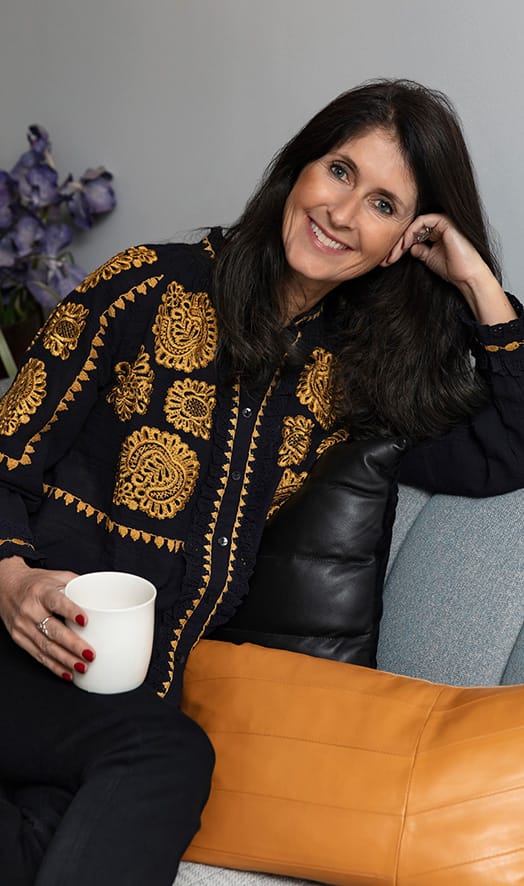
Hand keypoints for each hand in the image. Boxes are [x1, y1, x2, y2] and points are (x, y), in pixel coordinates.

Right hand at [0, 556, 94, 680]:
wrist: (6, 587)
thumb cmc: (37, 582)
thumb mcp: (57, 577)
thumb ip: (79, 586)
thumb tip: (106, 597)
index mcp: (42, 591)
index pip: (57, 601)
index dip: (71, 611)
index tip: (85, 621)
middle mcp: (30, 609)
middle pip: (52, 630)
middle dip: (72, 645)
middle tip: (90, 654)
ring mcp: (23, 625)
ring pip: (46, 647)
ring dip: (66, 660)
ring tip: (83, 667)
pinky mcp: (19, 638)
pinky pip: (38, 655)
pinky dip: (54, 666)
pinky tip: (67, 673)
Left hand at [384, 214, 516, 324]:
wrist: (466, 276)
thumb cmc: (453, 269)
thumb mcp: (429, 258)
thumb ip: (419, 250)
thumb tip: (408, 247)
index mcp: (436, 232)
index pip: (412, 234)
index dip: (399, 246)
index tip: (388, 259)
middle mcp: (439, 225)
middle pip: (411, 229)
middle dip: (397, 244)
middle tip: (387, 258)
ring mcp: (443, 222)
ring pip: (414, 224)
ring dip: (402, 238)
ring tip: (394, 253)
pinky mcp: (445, 222)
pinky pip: (423, 221)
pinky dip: (411, 232)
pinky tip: (405, 244)